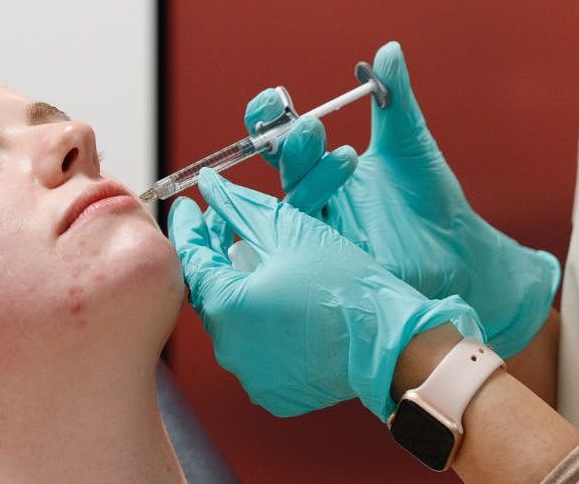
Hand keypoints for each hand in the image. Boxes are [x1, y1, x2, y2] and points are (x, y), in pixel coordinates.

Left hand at [169, 168, 480, 419]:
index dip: (190, 228)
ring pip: (234, 323)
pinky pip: (256, 352)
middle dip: (219, 258)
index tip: (189, 206)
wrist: (389, 339)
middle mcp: (229, 347)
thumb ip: (241, 206)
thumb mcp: (290, 230)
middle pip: (211, 292)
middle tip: (229, 226)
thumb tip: (210, 185)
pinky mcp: (272, 392)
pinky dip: (263, 327)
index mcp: (226, 305)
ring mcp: (250, 375)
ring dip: (242, 293)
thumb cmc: (344, 281)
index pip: (192, 259)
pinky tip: (284, 304)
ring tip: (265, 264)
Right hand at [245, 41, 559, 356]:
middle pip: (281, 167)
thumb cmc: (429, 195)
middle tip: (309, 126)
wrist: (457, 245)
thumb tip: (389, 50)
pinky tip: (345, 197)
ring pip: (296, 202)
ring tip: (349, 157)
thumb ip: (394, 97)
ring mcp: (325, 228)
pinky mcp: (338, 259)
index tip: (275, 99)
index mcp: (324, 165)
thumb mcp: (410, 140)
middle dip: (288, 145)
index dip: (268, 118)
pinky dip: (323, 218)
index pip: (281, 138)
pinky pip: (314, 241)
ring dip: (313, 177)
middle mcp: (317, 195)